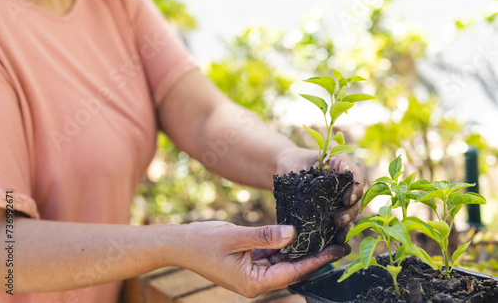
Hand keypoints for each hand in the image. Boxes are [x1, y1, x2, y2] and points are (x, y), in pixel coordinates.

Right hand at [176, 221, 347, 297]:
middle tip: (338, 242)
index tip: (337, 250)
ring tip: (325, 236)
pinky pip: (273, 256)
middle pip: (292, 269)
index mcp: (254, 283)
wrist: (179, 244)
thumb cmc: (203, 242)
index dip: (317, 262)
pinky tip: (299, 234)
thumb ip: (265, 235)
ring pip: (284, 262)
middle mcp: (257, 282)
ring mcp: (253, 274)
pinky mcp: (250, 264)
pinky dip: (286, 246)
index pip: (293, 272)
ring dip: (302, 250)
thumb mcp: (235, 236)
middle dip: (315, 256)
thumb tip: (294, 234)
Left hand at [276, 147, 365, 227]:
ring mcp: (340, 197)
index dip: (355, 190)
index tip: (346, 200)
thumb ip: (313, 171)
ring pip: (351, 211)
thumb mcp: (305, 161)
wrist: (285, 170)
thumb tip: (322, 185)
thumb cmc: (295, 163)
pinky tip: (336, 240)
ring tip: (339, 234)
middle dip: (350, 211)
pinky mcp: (332, 210)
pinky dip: (339, 230)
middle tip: (339, 221)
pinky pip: (340, 220)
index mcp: (343, 166)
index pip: (357, 178)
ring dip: (347, 223)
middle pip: (356, 198)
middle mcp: (346, 182)